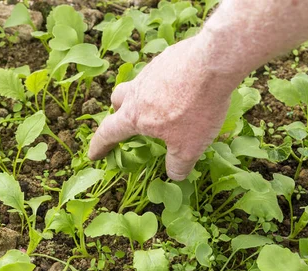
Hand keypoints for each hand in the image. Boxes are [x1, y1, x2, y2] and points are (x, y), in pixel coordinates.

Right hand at [88, 36, 237, 180]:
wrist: (214, 62)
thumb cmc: (196, 108)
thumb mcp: (189, 147)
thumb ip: (178, 165)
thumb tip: (174, 175)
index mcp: (134, 115)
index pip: (108, 133)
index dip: (99, 146)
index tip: (94, 154)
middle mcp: (137, 91)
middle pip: (117, 100)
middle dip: (118, 112)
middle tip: (128, 122)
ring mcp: (152, 71)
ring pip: (138, 85)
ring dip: (143, 97)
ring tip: (161, 105)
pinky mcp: (169, 58)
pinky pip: (160, 73)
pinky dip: (166, 83)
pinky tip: (185, 88)